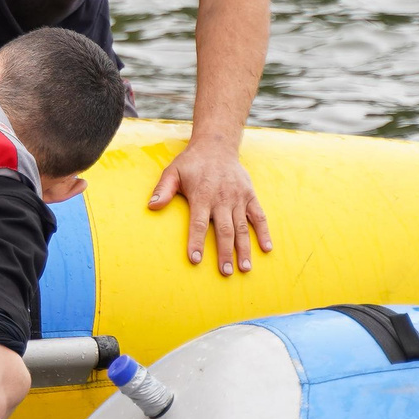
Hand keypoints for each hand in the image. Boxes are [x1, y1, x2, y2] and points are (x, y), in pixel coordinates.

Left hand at [149, 140, 272, 275]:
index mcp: (202, 195)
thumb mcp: (173, 172)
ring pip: (242, 227)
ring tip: (245, 268)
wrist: (217, 145)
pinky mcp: (250, 196)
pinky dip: (264, 232)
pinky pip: (259, 216)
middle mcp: (222, 198)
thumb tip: (151, 206)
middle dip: (225, 252)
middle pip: (224, 230)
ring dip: (244, 248)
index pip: (198, 223)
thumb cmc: (192, 163)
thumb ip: (163, 190)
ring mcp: (238, 198)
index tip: (195, 260)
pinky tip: (267, 248)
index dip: (196, 241)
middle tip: (225, 273)